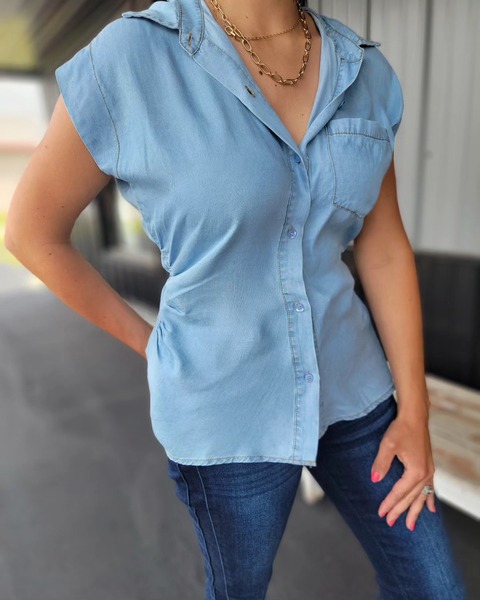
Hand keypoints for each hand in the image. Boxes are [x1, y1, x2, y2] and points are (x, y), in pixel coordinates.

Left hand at [370, 412, 435, 530]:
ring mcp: (429, 470)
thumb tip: (375, 480)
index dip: (389, 503)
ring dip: (416, 510)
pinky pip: (430, 488)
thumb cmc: (401, 429)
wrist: (415, 417)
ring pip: (422, 496)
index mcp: (415, 471)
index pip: (399, 493)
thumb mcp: (387, 445)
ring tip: (411, 525)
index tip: (381, 513)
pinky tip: (431, 509)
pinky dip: (429, 499)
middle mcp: (425, 474)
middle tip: (390, 522)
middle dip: (400, 511)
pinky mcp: (429, 466)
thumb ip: (381, 463)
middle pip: (411, 498)